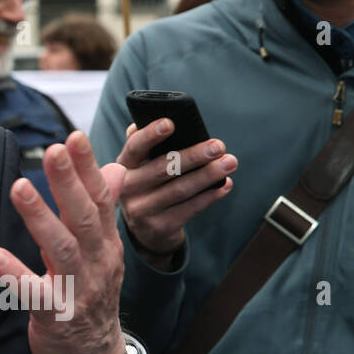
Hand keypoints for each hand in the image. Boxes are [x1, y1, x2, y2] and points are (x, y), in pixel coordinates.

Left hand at [0, 131, 125, 353]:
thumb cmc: (91, 294)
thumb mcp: (103, 250)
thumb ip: (104, 209)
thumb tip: (116, 168)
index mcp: (105, 244)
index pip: (101, 199)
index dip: (88, 168)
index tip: (74, 137)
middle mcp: (97, 263)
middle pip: (84, 218)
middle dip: (68, 183)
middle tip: (53, 151)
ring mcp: (78, 290)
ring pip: (61, 249)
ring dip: (40, 218)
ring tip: (19, 188)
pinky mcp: (56, 315)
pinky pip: (36, 293)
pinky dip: (16, 274)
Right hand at [114, 119, 234, 267]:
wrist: (146, 231)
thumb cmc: (148, 187)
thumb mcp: (139, 168)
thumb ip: (143, 147)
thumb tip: (151, 121)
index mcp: (123, 167)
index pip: (134, 147)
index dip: (150, 135)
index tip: (170, 123)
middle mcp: (127, 188)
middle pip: (163, 169)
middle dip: (193, 156)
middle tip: (218, 146)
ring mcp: (141, 210)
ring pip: (180, 189)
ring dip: (208, 175)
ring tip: (230, 162)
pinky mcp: (159, 227)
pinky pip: (189, 209)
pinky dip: (210, 196)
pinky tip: (225, 185)